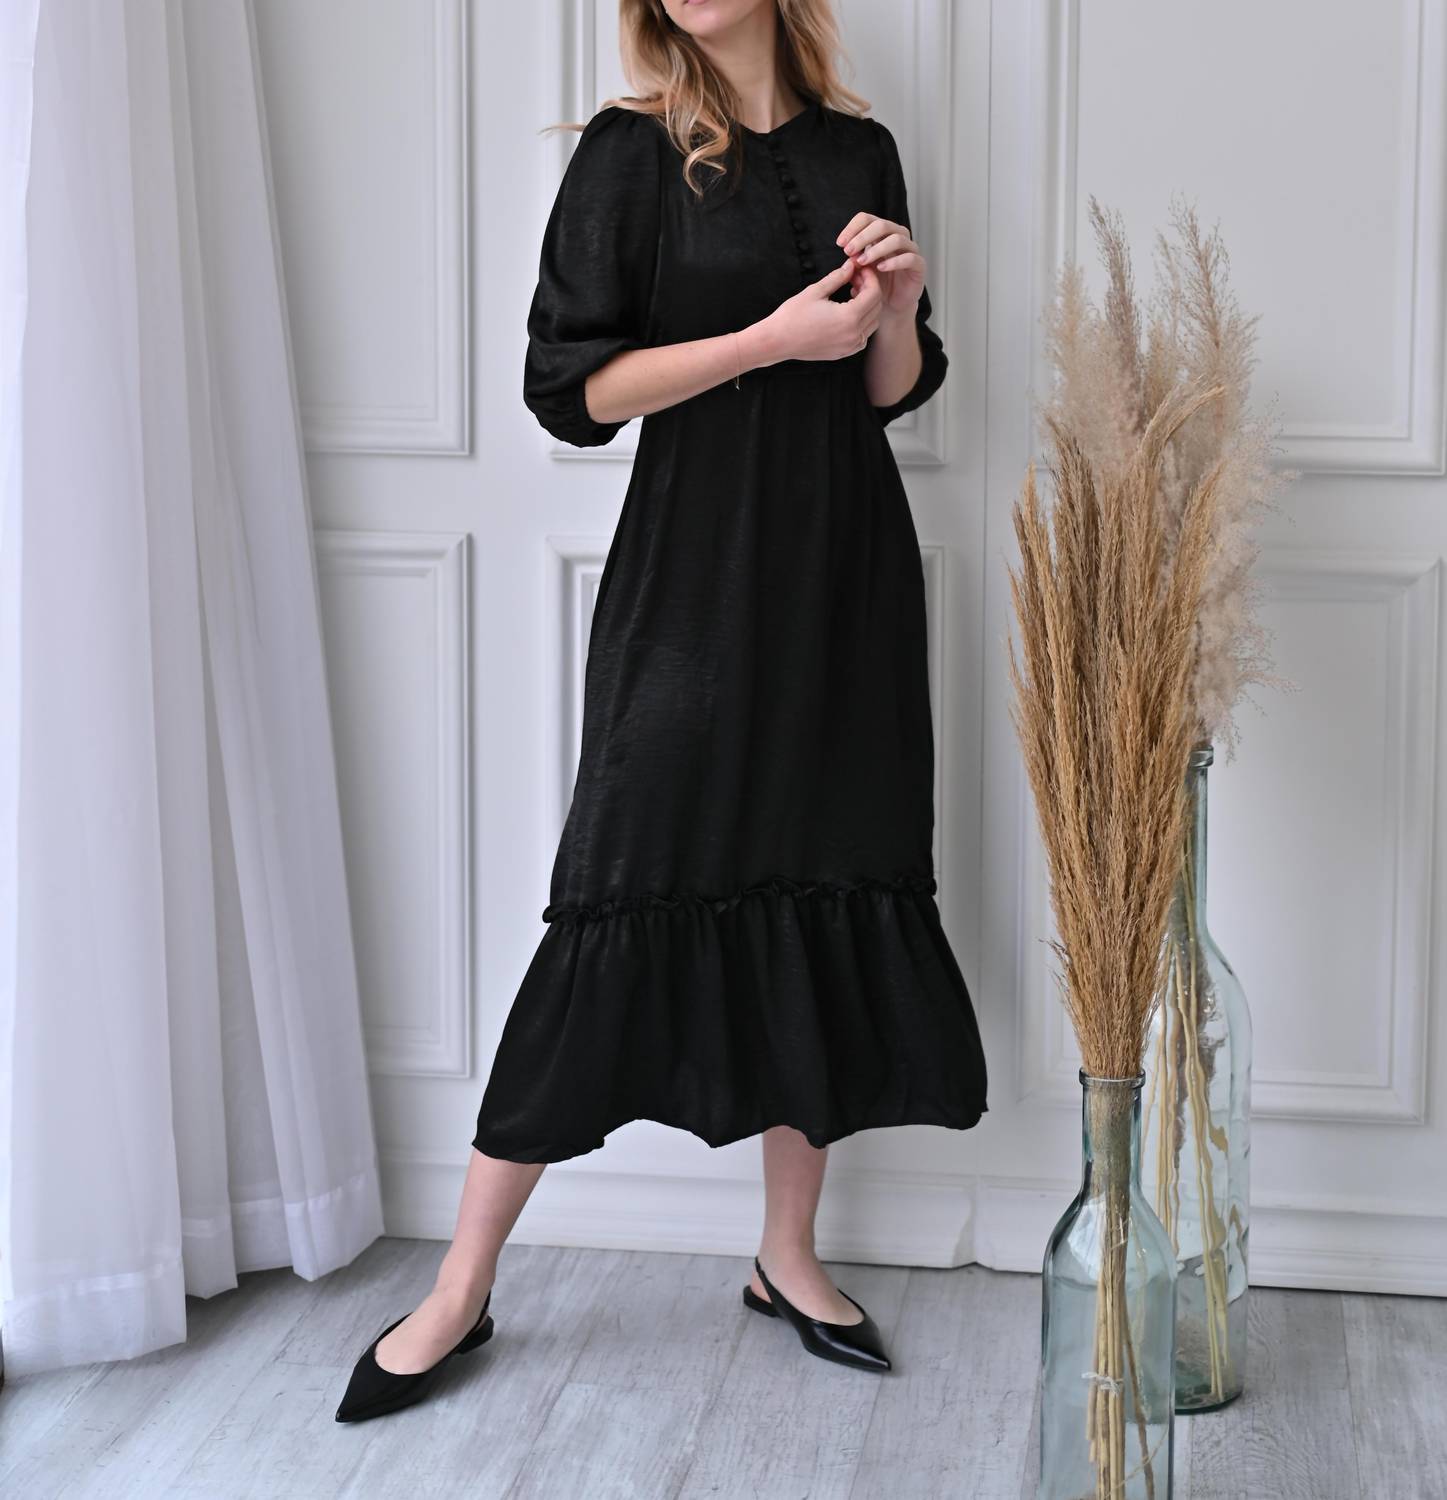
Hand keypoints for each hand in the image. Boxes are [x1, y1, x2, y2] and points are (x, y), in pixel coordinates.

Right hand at [750, 257, 883, 364]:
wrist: (777, 341)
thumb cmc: (793, 315)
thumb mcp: (816, 291)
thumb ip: (838, 277)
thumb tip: (851, 265)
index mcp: (849, 317)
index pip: (874, 293)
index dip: (870, 278)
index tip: (859, 269)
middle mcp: (854, 335)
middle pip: (877, 308)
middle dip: (869, 289)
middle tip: (855, 278)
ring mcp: (849, 347)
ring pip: (873, 323)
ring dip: (868, 306)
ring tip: (851, 294)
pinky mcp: (843, 353)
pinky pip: (863, 337)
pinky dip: (862, 323)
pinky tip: (848, 313)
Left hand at [835, 211, 924, 318]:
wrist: (890, 305)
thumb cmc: (876, 284)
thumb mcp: (860, 271)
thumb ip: (854, 260)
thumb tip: (848, 251)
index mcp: (882, 234)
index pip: (867, 219)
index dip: (853, 228)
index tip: (840, 243)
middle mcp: (897, 237)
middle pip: (882, 225)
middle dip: (862, 237)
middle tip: (848, 251)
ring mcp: (910, 250)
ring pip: (897, 239)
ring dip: (877, 249)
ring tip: (862, 262)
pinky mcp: (919, 265)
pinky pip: (909, 258)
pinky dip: (894, 262)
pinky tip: (880, 269)